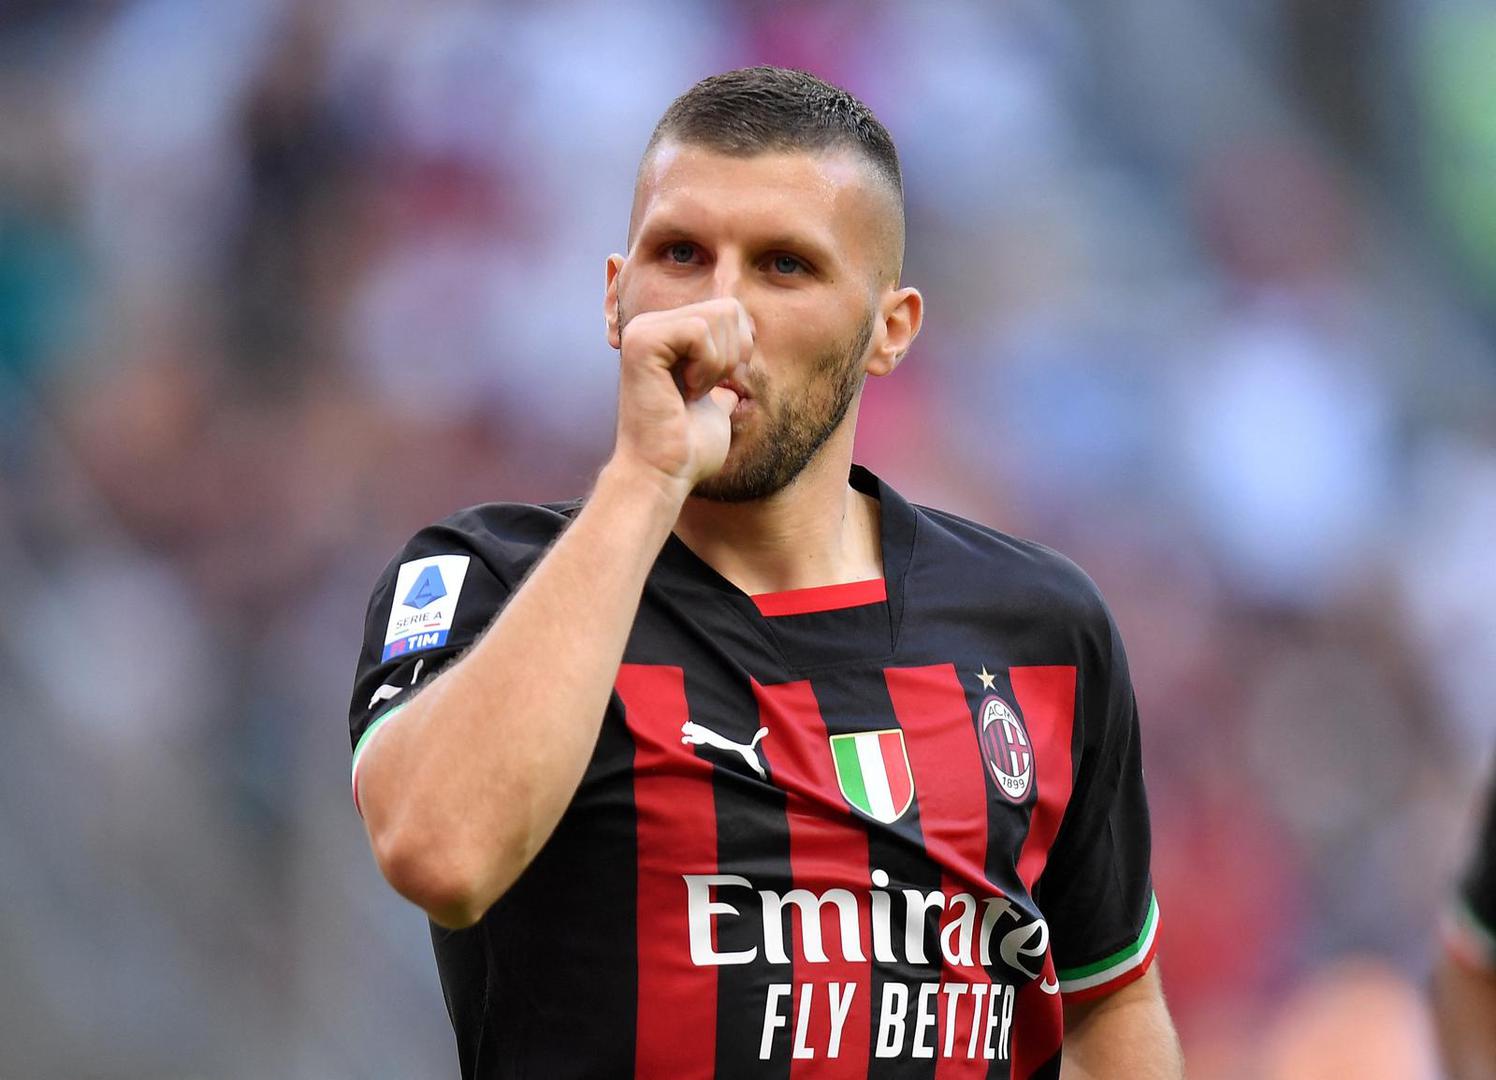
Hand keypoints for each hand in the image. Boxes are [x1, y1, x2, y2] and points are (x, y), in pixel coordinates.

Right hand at [610, 297, 754, 498]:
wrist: (663, 473)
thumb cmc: (686, 449)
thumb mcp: (713, 409)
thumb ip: (718, 389)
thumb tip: (729, 392)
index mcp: (666, 335)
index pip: (730, 310)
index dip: (739, 349)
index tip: (711, 387)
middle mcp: (650, 325)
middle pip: (728, 308)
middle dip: (731, 356)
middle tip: (701, 390)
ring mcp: (642, 330)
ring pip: (716, 316)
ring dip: (717, 365)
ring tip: (691, 392)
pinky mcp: (641, 341)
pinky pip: (699, 331)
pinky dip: (705, 366)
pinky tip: (685, 391)